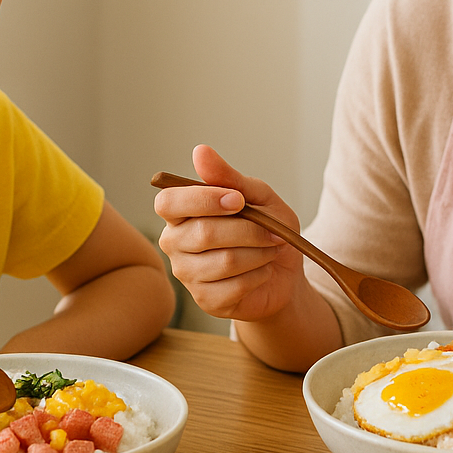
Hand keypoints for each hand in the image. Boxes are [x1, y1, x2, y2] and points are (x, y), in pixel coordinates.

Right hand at [154, 145, 307, 322]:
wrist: (283, 272)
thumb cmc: (266, 229)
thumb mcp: (257, 197)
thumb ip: (229, 177)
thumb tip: (200, 151)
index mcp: (180, 212)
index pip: (169, 202)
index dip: (202, 200)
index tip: (239, 200)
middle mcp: (174, 242)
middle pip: (204, 233)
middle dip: (249, 230)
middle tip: (273, 231)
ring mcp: (186, 274)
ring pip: (224, 261)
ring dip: (259, 253)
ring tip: (270, 249)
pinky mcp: (205, 300)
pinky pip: (236, 287)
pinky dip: (260, 275)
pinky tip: (263, 271)